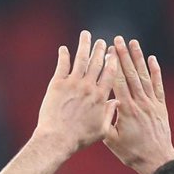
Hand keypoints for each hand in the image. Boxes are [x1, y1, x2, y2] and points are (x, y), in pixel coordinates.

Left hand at [34, 30, 119, 156]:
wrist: (57, 139)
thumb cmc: (79, 138)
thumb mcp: (101, 130)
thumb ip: (109, 114)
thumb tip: (116, 102)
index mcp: (101, 96)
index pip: (110, 73)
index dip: (113, 60)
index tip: (114, 53)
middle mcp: (88, 86)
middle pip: (97, 62)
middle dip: (100, 50)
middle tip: (101, 42)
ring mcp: (72, 83)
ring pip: (81, 59)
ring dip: (84, 45)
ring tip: (86, 35)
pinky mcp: (57, 84)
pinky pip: (62, 65)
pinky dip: (64, 55)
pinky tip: (64, 48)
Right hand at [105, 36, 173, 173]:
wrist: (156, 160)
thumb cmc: (131, 153)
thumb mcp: (112, 140)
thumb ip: (106, 120)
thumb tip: (103, 103)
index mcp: (126, 111)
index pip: (118, 83)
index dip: (113, 66)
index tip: (108, 51)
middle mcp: (140, 103)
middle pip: (131, 75)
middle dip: (124, 56)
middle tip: (118, 39)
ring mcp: (152, 104)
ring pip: (144, 76)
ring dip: (138, 58)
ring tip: (133, 42)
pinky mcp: (161, 107)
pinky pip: (158, 86)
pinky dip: (155, 71)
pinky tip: (152, 59)